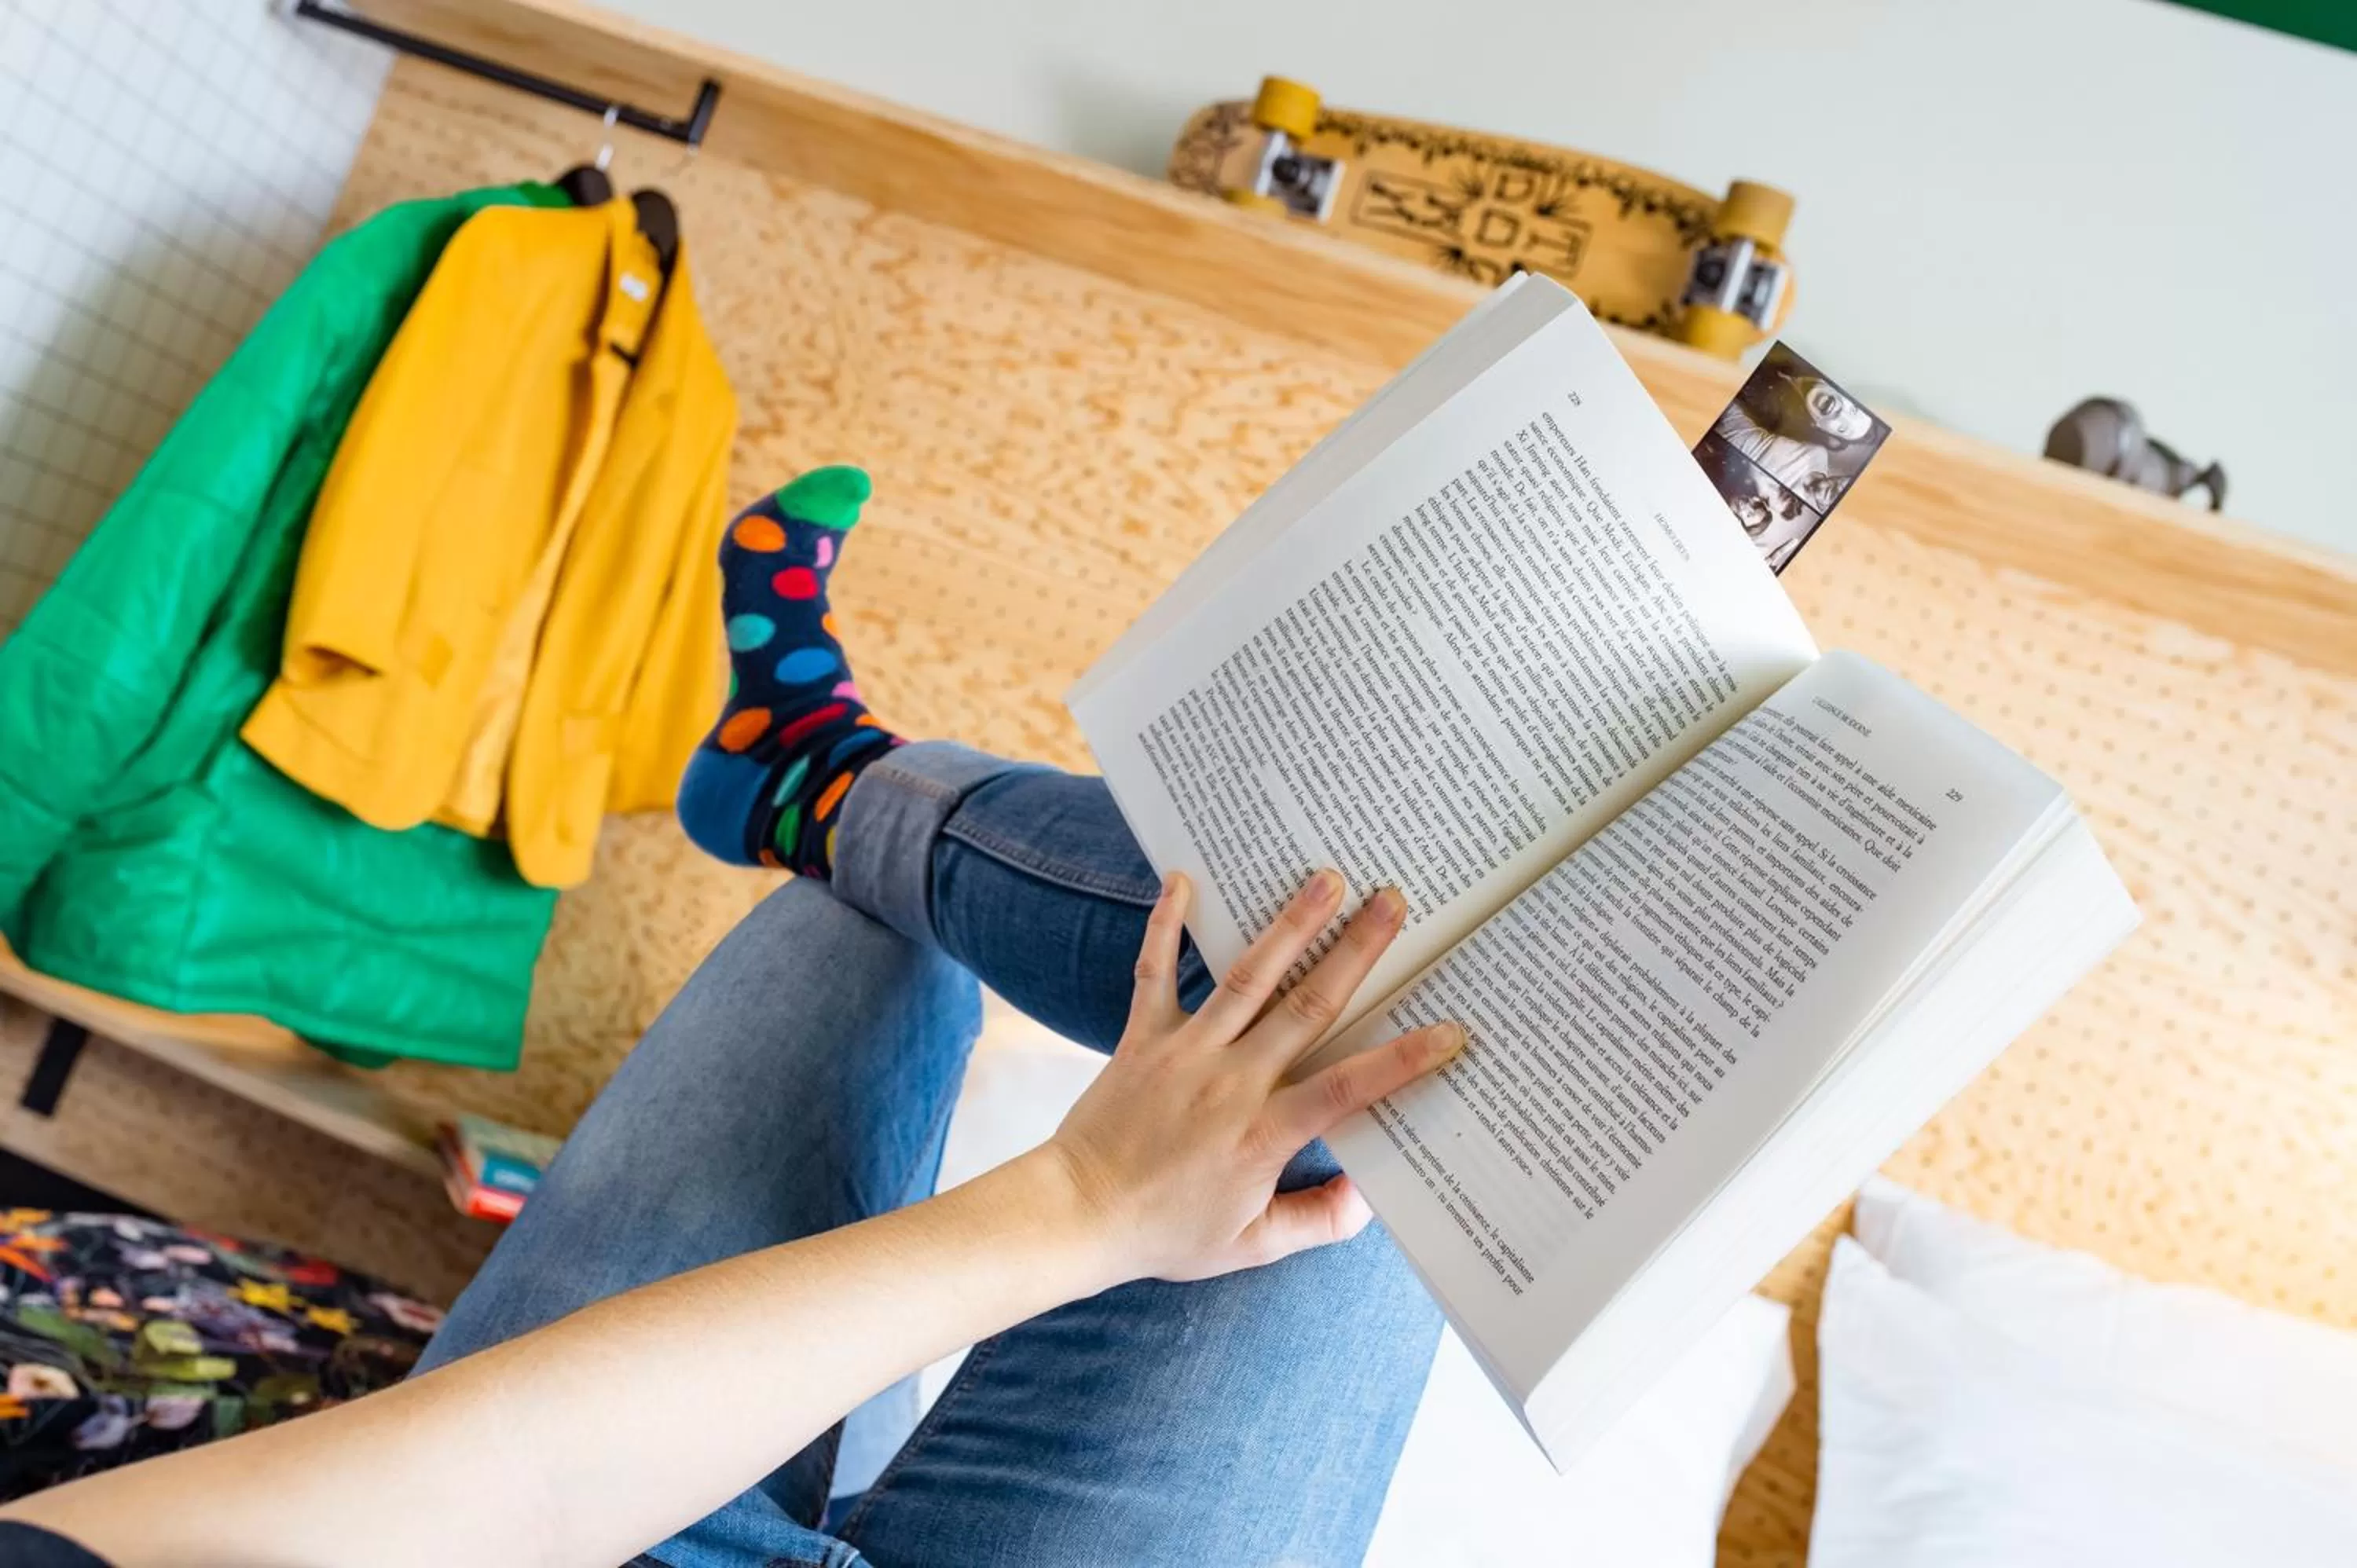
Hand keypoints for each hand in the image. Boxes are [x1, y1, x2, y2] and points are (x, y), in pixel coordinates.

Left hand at [1039, 869, 1463, 1284]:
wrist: (1077, 1215)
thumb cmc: (1166, 1233)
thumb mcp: (1252, 1246)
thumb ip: (1317, 1220)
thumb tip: (1368, 1195)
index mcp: (1264, 1133)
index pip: (1348, 1088)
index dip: (1402, 1060)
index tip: (1450, 1030)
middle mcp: (1231, 1080)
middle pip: (1307, 1007)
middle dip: (1357, 952)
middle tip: (1394, 903)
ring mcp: (1186, 1051)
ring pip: (1248, 978)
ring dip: (1291, 925)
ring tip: (1327, 878)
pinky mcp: (1144, 1037)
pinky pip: (1154, 972)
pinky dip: (1165, 925)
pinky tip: (1181, 879)